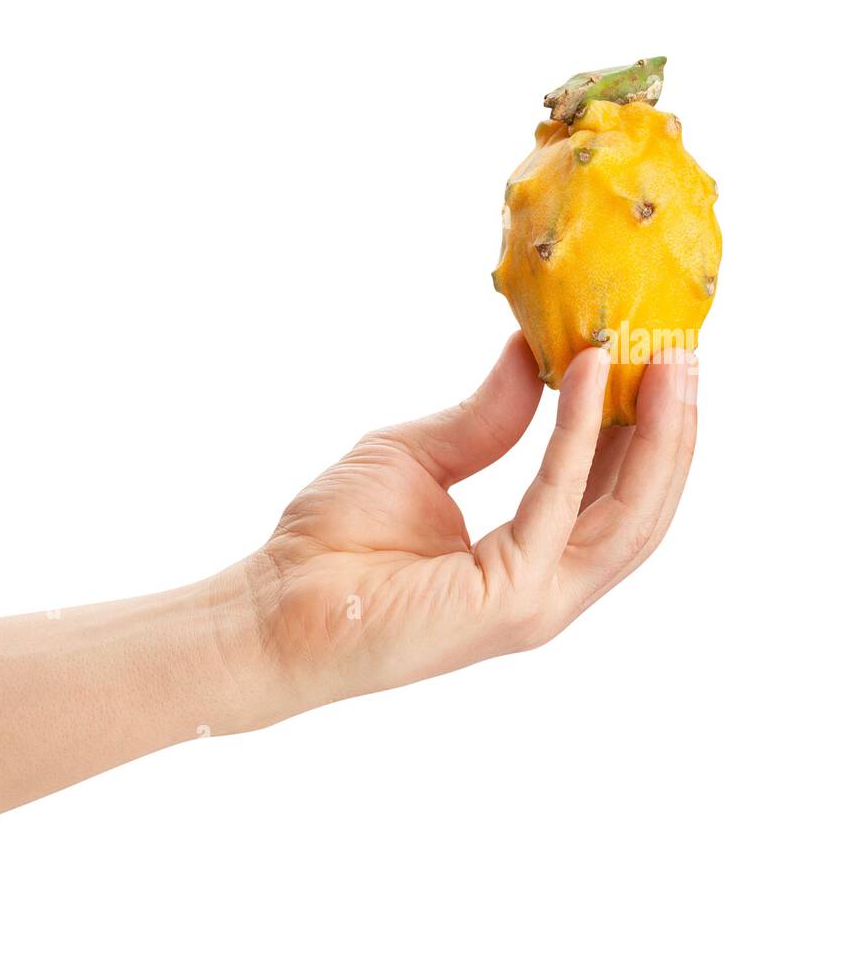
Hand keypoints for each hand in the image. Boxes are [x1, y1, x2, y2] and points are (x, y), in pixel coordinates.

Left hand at [244, 334, 697, 714]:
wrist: (272, 606)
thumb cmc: (332, 543)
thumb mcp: (418, 458)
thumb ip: (485, 418)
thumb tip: (532, 353)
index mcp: (528, 561)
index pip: (613, 494)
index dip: (644, 427)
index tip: (657, 356)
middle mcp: (545, 588)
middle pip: (640, 506)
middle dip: (672, 427)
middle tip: (682, 348)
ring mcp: (534, 602)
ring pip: (628, 515)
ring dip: (656, 431)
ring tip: (668, 355)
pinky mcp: (509, 600)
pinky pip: (559, 503)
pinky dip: (579, 434)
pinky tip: (590, 375)